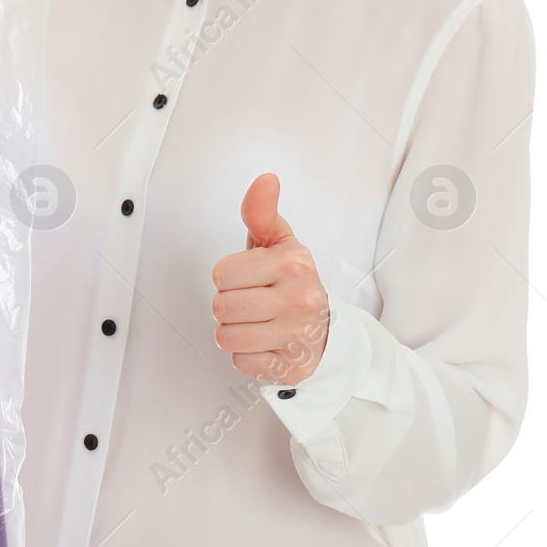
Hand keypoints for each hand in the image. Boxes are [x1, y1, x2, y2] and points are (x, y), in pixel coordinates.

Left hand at [210, 173, 330, 385]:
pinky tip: (265, 343)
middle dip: (228, 306)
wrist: (325, 329)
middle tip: (250, 302)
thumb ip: (261, 211)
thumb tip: (265, 179)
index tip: (246, 278)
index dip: (227, 277)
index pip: (221, 275)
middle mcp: (301, 299)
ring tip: (256, 323)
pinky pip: (241, 362)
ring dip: (233, 332)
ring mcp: (299, 336)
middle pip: (222, 308)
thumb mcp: (277, 242)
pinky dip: (246, 356)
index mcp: (293, 263)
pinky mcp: (292, 367)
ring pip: (227, 337)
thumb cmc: (290, 281)